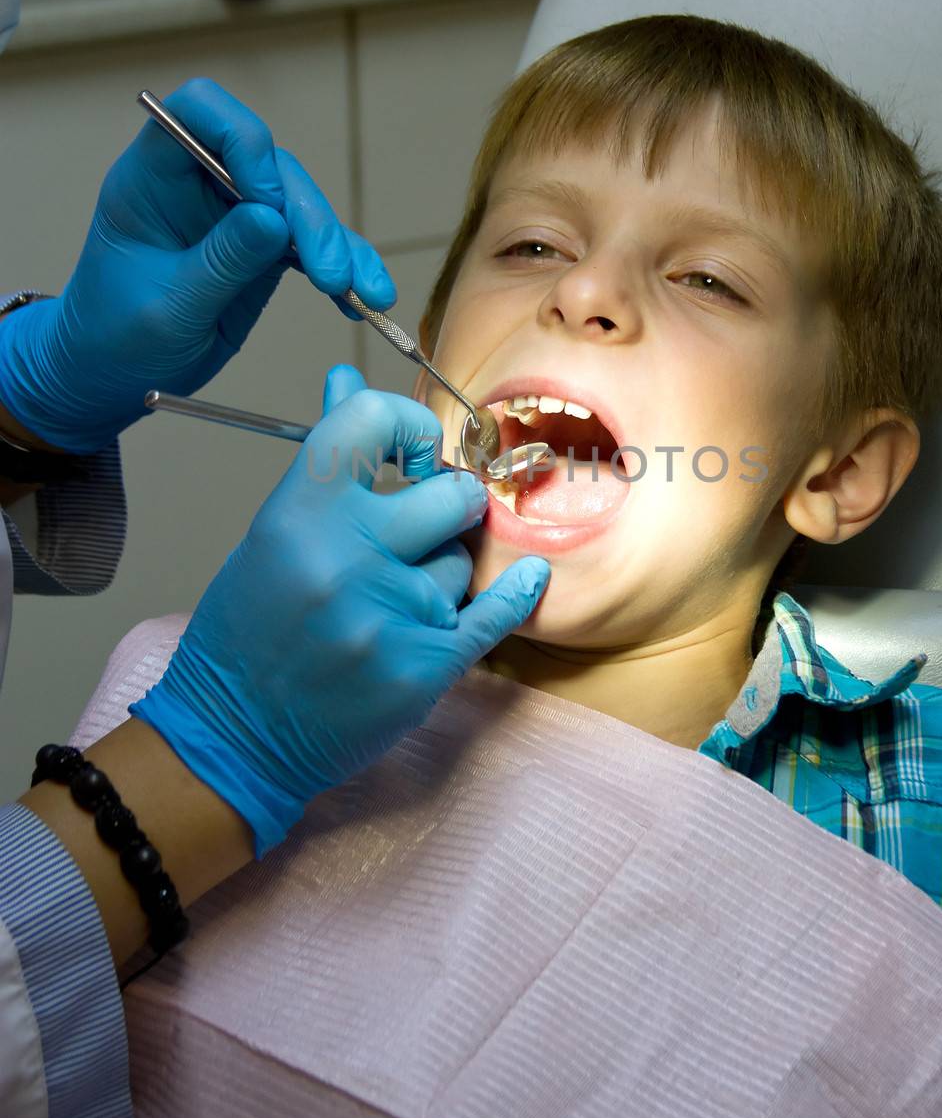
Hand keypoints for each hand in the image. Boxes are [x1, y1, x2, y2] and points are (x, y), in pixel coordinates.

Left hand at [0, 79, 395, 452]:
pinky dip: (342, 268)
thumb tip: (274, 220)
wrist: (112, 376)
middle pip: (268, 164)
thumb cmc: (115, 338)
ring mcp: (233, 212)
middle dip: (307, 215)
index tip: (267, 198)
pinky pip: (311, 244)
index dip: (242, 139)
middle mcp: (197, 183)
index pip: (200, 113)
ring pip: (299, 204)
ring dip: (336, 244)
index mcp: (151, 177)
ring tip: (364, 293)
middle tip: (329, 274)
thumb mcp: (167, 307)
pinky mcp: (263, 247)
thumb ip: (220, 261)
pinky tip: (364, 299)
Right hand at [129, 366, 550, 854]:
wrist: (233, 736)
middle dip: (449, 504)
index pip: (372, 421)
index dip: (407, 423)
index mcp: (299, 514)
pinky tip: (532, 575)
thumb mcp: (274, 533)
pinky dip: (518, 592)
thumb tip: (349, 380)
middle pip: (451, 494)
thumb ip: (325, 460)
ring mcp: (390, 614)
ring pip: (464, 563)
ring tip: (393, 602)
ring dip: (443, 575)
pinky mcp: (424, 667)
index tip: (413, 451)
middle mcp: (346, 557)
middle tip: (428, 522)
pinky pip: (496, 612)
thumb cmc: (249, 630)